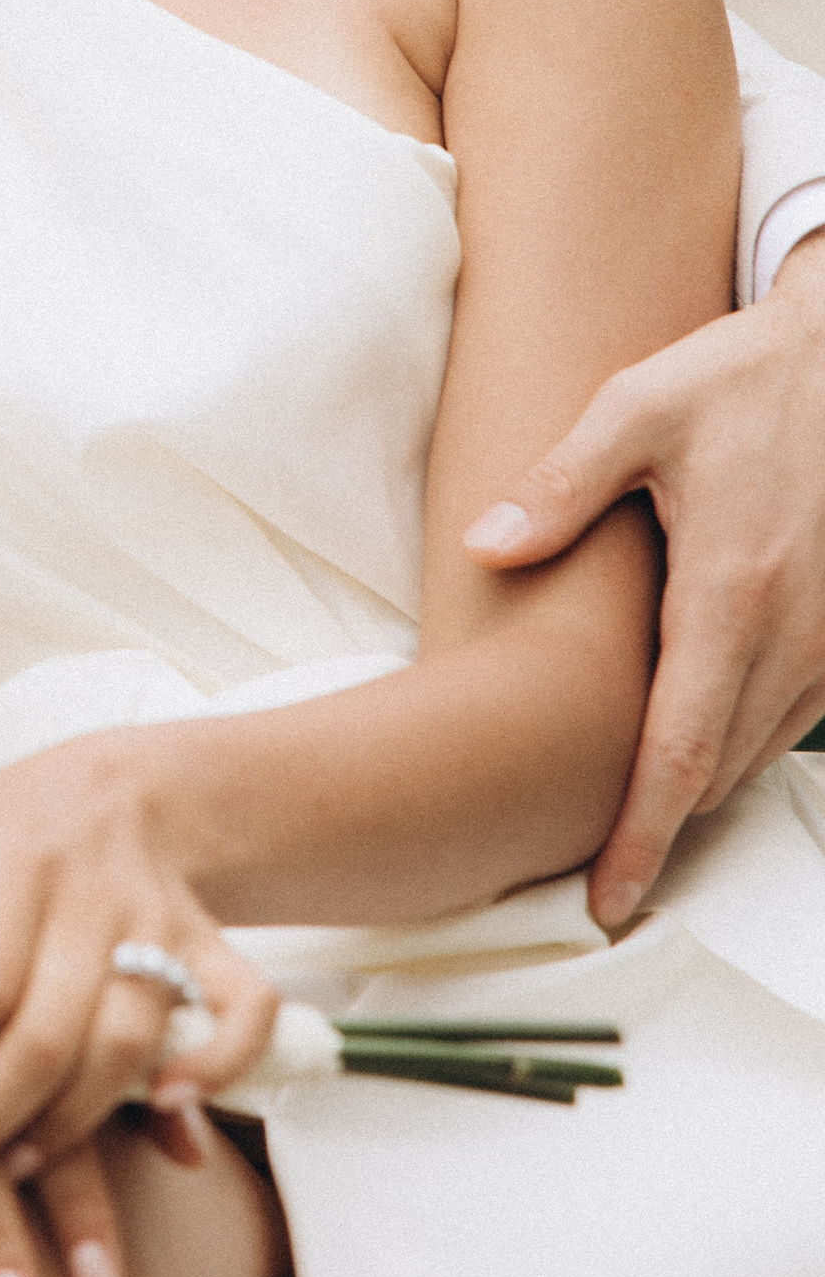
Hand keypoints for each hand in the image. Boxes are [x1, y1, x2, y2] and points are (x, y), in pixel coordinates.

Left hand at [465, 233, 824, 926]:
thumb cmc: (738, 378)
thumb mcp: (636, 408)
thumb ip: (560, 487)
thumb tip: (485, 549)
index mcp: (729, 594)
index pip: (678, 751)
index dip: (639, 835)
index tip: (604, 898)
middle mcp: (791, 636)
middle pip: (717, 773)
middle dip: (656, 829)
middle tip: (587, 869)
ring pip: (756, 753)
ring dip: (696, 789)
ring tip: (625, 818)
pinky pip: (788, 716)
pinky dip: (737, 743)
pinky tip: (689, 738)